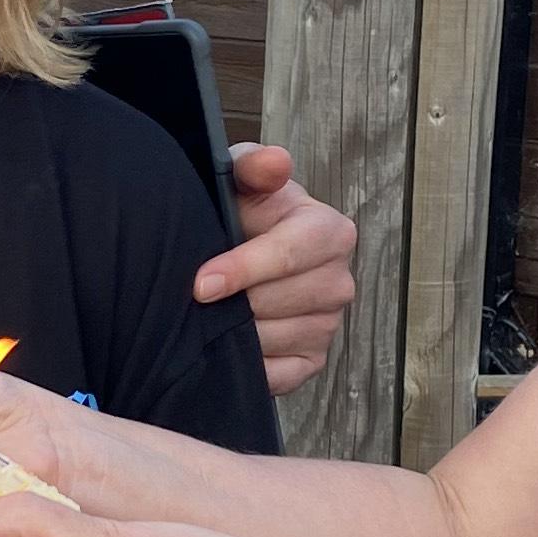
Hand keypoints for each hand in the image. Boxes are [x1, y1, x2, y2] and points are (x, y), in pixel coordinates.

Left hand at [199, 145, 356, 395]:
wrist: (241, 249)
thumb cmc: (244, 210)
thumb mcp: (242, 177)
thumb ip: (254, 166)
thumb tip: (273, 162)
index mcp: (330, 232)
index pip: (290, 255)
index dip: (243, 269)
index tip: (201, 283)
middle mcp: (339, 281)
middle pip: (276, 301)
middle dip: (233, 301)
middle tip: (198, 296)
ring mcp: (329, 325)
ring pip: (272, 338)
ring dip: (234, 329)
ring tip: (213, 312)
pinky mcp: (312, 361)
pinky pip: (278, 374)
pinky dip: (248, 363)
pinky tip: (229, 341)